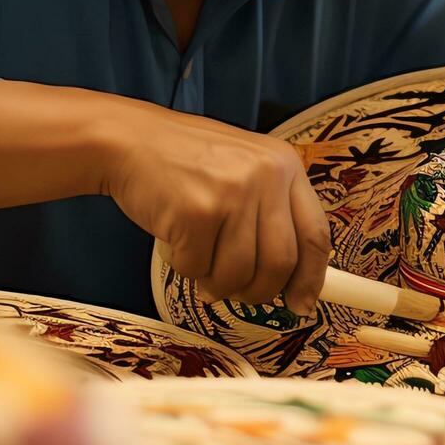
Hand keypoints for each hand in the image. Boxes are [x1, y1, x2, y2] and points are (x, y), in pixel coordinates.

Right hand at [97, 101, 330, 314]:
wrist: (129, 140)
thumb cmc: (186, 163)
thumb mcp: (243, 172)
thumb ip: (269, 215)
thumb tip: (290, 283)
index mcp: (286, 166)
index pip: (315, 234)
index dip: (311, 278)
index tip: (301, 305)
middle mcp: (267, 176)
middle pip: (281, 263)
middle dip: (258, 291)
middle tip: (237, 293)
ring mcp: (232, 193)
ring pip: (239, 274)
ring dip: (217, 283)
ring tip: (200, 263)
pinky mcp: (197, 212)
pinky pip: (198, 268)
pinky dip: (185, 267)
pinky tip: (175, 242)